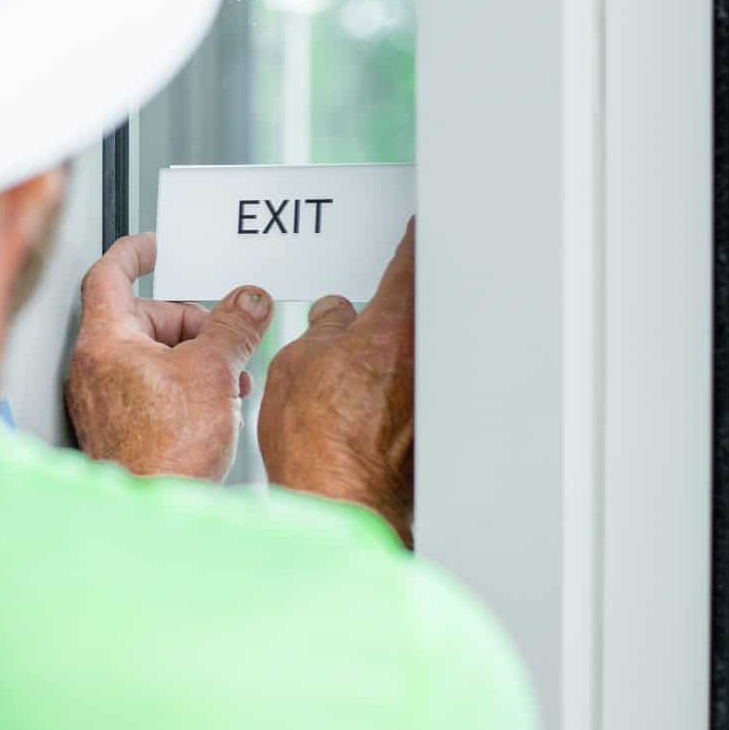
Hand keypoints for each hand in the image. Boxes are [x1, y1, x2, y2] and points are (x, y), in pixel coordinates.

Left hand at [66, 233, 272, 481]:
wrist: (155, 508)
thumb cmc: (167, 451)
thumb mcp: (214, 371)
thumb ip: (234, 326)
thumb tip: (249, 300)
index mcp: (105, 341)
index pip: (109, 275)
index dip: (134, 253)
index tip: (154, 245)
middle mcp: (94, 366)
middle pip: (143, 317)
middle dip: (191, 323)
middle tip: (227, 338)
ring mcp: (102, 397)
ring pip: (151, 354)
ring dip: (194, 357)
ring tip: (228, 378)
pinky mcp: (116, 424)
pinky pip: (149, 386)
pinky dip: (182, 384)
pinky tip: (214, 404)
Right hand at [257, 219, 415, 545]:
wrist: (342, 507)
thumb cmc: (318, 441)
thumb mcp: (297, 364)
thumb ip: (321, 328)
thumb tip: (333, 314)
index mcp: (393, 325)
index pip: (411, 261)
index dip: (411, 237)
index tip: (415, 222)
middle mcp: (424, 356)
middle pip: (420, 307)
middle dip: (398, 298)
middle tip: (379, 293)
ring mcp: (431, 394)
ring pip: (416, 352)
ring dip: (394, 349)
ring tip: (359, 362)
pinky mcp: (428, 430)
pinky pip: (412, 391)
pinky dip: (392, 388)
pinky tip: (364, 405)